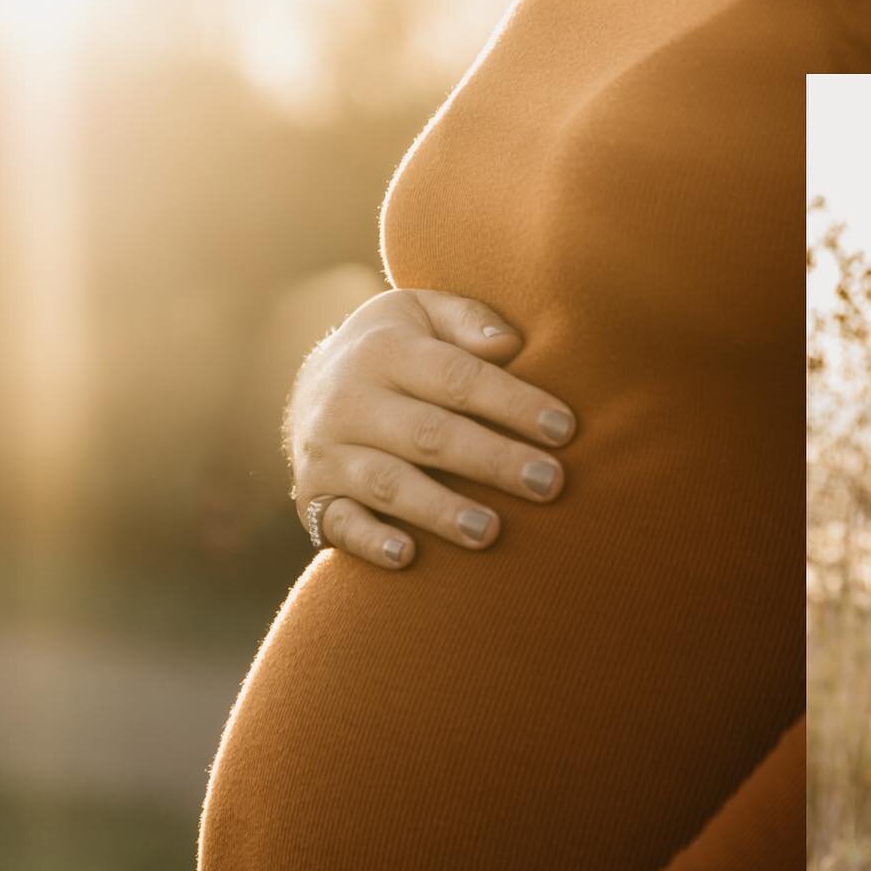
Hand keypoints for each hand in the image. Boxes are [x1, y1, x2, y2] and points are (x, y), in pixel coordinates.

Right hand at [286, 288, 575, 567]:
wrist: (306, 390)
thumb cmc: (392, 352)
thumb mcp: (420, 314)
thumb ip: (467, 320)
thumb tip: (510, 346)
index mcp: (383, 350)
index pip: (456, 378)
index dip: (512, 404)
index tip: (564, 430)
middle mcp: (347, 401)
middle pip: (428, 433)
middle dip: (492, 460)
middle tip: (549, 483)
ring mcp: (326, 454)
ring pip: (388, 483)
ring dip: (439, 509)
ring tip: (491, 531)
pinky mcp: (313, 499)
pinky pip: (342, 523)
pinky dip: (371, 541)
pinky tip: (408, 556)